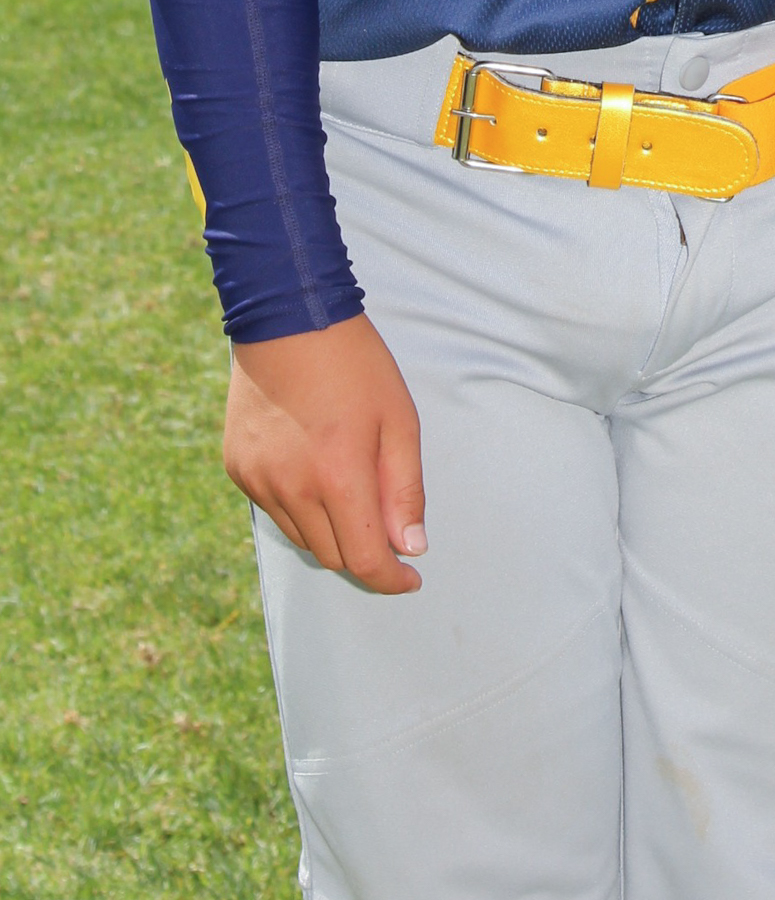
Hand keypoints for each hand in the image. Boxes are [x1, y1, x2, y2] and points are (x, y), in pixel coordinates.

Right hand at [225, 313, 426, 595]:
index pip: (365, 560)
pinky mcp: (238, 469)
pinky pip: (274, 510)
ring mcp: (259, 482)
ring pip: (302, 538)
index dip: (390, 579)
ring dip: (332, 532)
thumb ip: (405, 489)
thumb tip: (411, 547)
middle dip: (365, 553)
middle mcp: (292, 490)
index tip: (409, 579)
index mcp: (339, 479)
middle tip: (388, 528)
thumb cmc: (354, 365)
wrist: (287, 320)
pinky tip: (314, 470)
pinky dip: (300, 507)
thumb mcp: (399, 420)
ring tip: (351, 489)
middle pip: (333, 556)